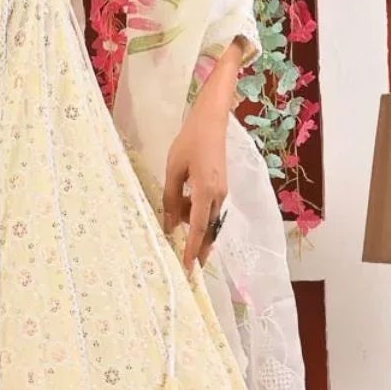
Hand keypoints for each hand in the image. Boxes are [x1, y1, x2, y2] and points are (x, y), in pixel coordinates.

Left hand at [163, 108, 227, 273]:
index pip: (199, 228)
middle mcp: (218, 196)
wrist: (211, 122)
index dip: (192, 249)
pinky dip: (195, 214)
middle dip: (197, 248)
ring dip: (192, 226)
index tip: (187, 267)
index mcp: (205, 191)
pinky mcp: (220, 187)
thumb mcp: (173, 170)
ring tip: (173, 220)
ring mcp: (221, 192)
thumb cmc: (189, 142)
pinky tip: (180, 206)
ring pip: (207, 219)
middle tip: (187, 266)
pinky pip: (208, 208)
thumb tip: (169, 224)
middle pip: (207, 229)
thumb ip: (170, 198)